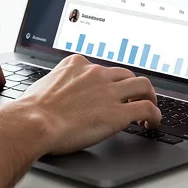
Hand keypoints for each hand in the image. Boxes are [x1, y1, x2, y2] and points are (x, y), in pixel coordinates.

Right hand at [17, 55, 160, 154]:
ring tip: (148, 109)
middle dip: (132, 87)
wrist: (33, 122)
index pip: (100, 68)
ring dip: (149, 97)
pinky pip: (147, 108)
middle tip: (133, 100)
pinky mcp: (118, 113)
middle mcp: (95, 73)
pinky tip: (153, 123)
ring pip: (143, 86)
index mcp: (76, 64)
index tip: (109, 91)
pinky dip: (155, 115)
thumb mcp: (44, 86)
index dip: (108, 81)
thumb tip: (56, 96)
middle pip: (125, 74)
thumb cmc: (32, 110)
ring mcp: (109, 92)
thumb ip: (57, 86)